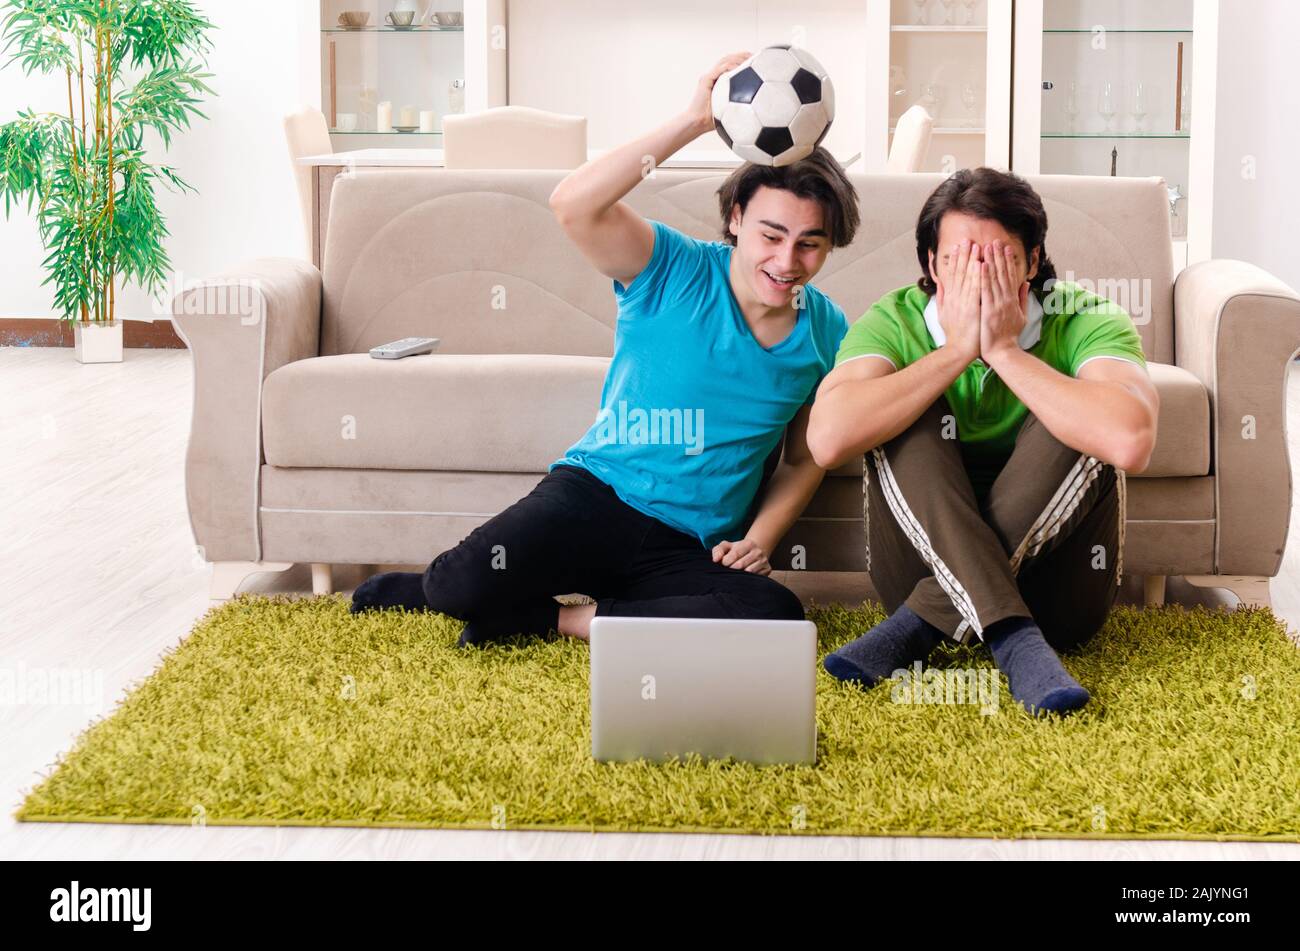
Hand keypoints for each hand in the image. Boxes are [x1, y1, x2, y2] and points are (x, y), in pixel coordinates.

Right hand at [686, 52, 751, 136]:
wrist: (697, 123)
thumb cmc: (712, 121)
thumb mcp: (729, 111)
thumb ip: (739, 105)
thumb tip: (756, 109)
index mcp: (718, 80)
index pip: (731, 64)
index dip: (744, 60)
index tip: (758, 62)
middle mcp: (713, 75)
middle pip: (729, 58)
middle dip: (743, 55)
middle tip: (757, 57)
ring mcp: (708, 76)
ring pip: (724, 60)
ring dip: (738, 57)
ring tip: (750, 59)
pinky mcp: (705, 80)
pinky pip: (719, 69)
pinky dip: (730, 66)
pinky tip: (741, 67)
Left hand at [712, 538, 771, 574]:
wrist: (754, 551)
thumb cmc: (737, 550)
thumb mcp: (726, 546)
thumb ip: (718, 550)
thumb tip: (716, 560)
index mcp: (748, 544)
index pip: (735, 555)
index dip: (726, 561)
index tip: (724, 563)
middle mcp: (758, 552)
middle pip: (740, 565)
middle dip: (731, 569)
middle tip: (730, 569)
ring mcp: (764, 561)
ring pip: (748, 573)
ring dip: (739, 575)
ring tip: (736, 572)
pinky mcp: (767, 570)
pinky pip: (755, 578)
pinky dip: (747, 578)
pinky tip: (745, 575)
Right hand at [936, 238, 981, 362]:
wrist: (959, 351)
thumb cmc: (955, 334)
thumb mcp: (944, 314)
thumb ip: (943, 298)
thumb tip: (941, 284)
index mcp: (950, 298)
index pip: (953, 275)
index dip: (956, 260)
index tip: (959, 246)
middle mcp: (955, 298)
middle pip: (959, 272)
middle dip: (963, 255)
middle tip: (967, 239)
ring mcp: (963, 303)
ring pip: (968, 278)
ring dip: (971, 261)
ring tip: (975, 246)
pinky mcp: (972, 309)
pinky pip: (976, 289)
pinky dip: (978, 276)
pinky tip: (980, 265)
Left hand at [979, 240, 1029, 362]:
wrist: (1004, 352)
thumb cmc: (1010, 336)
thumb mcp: (1021, 315)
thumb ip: (1022, 298)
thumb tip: (1025, 283)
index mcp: (1012, 299)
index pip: (1010, 276)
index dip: (1007, 261)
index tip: (1005, 247)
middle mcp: (1006, 299)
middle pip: (1002, 274)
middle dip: (998, 256)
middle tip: (995, 240)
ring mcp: (998, 304)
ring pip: (994, 278)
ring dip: (991, 261)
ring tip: (987, 246)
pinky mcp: (989, 310)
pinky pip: (986, 291)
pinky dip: (984, 277)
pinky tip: (981, 265)